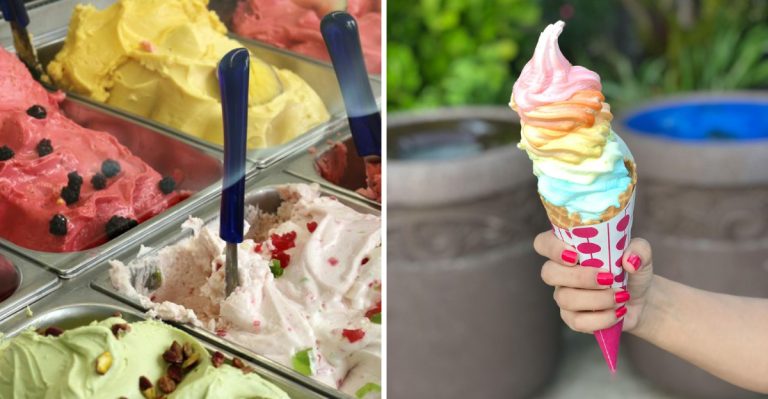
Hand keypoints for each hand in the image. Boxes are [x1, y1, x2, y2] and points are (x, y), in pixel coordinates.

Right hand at [533, 230, 653, 332]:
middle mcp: (560, 272)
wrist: (642, 299)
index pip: (543, 243)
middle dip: (579, 277)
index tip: (575, 255)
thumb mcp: (641, 254)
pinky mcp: (572, 318)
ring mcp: (564, 296)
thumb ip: (638, 249)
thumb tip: (629, 261)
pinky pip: (577, 321)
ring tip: (621, 297)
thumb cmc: (633, 270)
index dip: (552, 248)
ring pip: (565, 298)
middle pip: (549, 273)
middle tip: (608, 278)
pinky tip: (618, 312)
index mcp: (569, 249)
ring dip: (597, 299)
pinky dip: (602, 318)